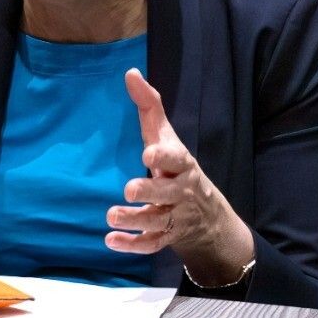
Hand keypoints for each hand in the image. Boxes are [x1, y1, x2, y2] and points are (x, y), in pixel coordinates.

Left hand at [108, 69, 254, 283]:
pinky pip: (152, 244)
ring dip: (135, 220)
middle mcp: (181, 191)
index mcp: (182, 165)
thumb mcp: (166, 137)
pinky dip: (132, 245)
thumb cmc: (176, 166)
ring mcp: (175, 216)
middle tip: (128, 190)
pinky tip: (111, 240)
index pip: (178, 159)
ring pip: (158, 220)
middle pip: (169, 193)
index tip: (148, 153)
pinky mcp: (166, 236)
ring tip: (111, 215)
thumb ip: (149, 106)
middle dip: (151, 191)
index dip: (165, 156)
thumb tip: (130, 72)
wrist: (206, 214)